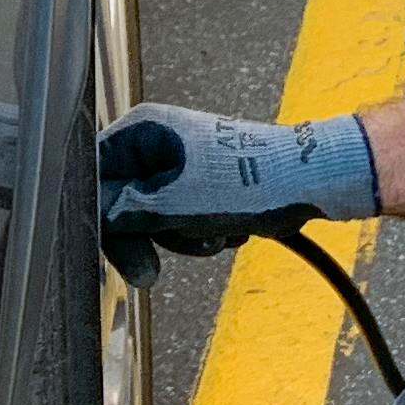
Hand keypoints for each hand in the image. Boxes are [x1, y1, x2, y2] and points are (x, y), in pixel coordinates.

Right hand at [96, 104, 378, 283]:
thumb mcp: (174, 204)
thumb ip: (125, 214)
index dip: (100, 218)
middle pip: (122, 202)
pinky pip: (182, 220)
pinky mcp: (202, 185)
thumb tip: (98, 224)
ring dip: (181, 238)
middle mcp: (157, 142)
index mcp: (143, 130)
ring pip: (153, 218)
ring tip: (214, 234)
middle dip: (150, 236)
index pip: (94, 176)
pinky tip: (228, 232)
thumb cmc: (249, 182)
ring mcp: (180, 164)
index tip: (116, 250)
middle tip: (151, 274)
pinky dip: (201, 233)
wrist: (310, 182)